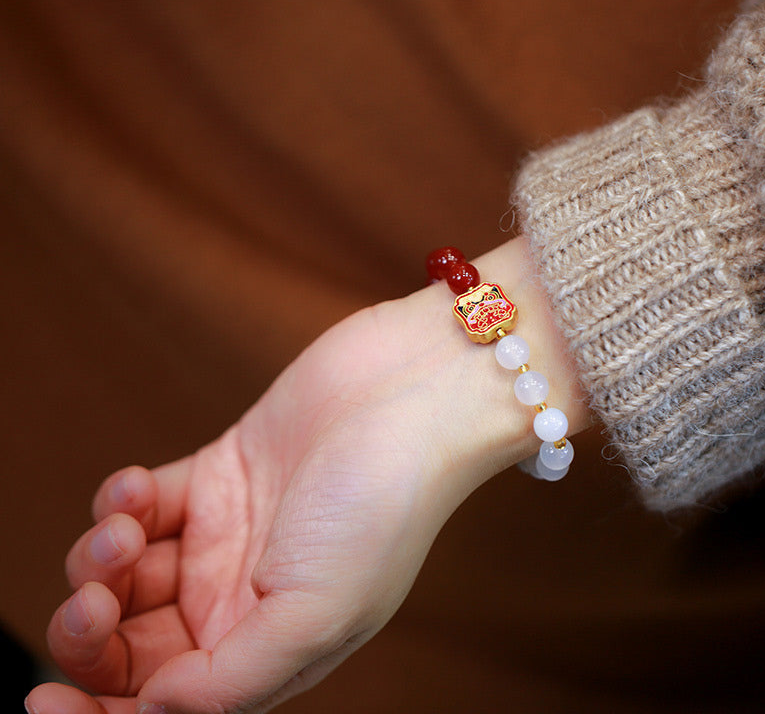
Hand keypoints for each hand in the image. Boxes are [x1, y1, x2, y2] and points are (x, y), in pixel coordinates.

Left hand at [27, 238, 589, 713]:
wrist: (411, 391)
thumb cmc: (386, 501)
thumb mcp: (320, 612)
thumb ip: (232, 678)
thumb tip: (152, 709)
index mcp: (272, 646)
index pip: (169, 703)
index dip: (101, 713)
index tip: (45, 703)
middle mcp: (246, 598)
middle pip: (135, 644)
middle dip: (92, 632)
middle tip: (94, 600)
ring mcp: (230, 535)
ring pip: (129, 573)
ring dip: (102, 558)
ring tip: (124, 528)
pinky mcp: (218, 473)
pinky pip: (143, 502)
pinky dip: (122, 500)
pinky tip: (138, 485)